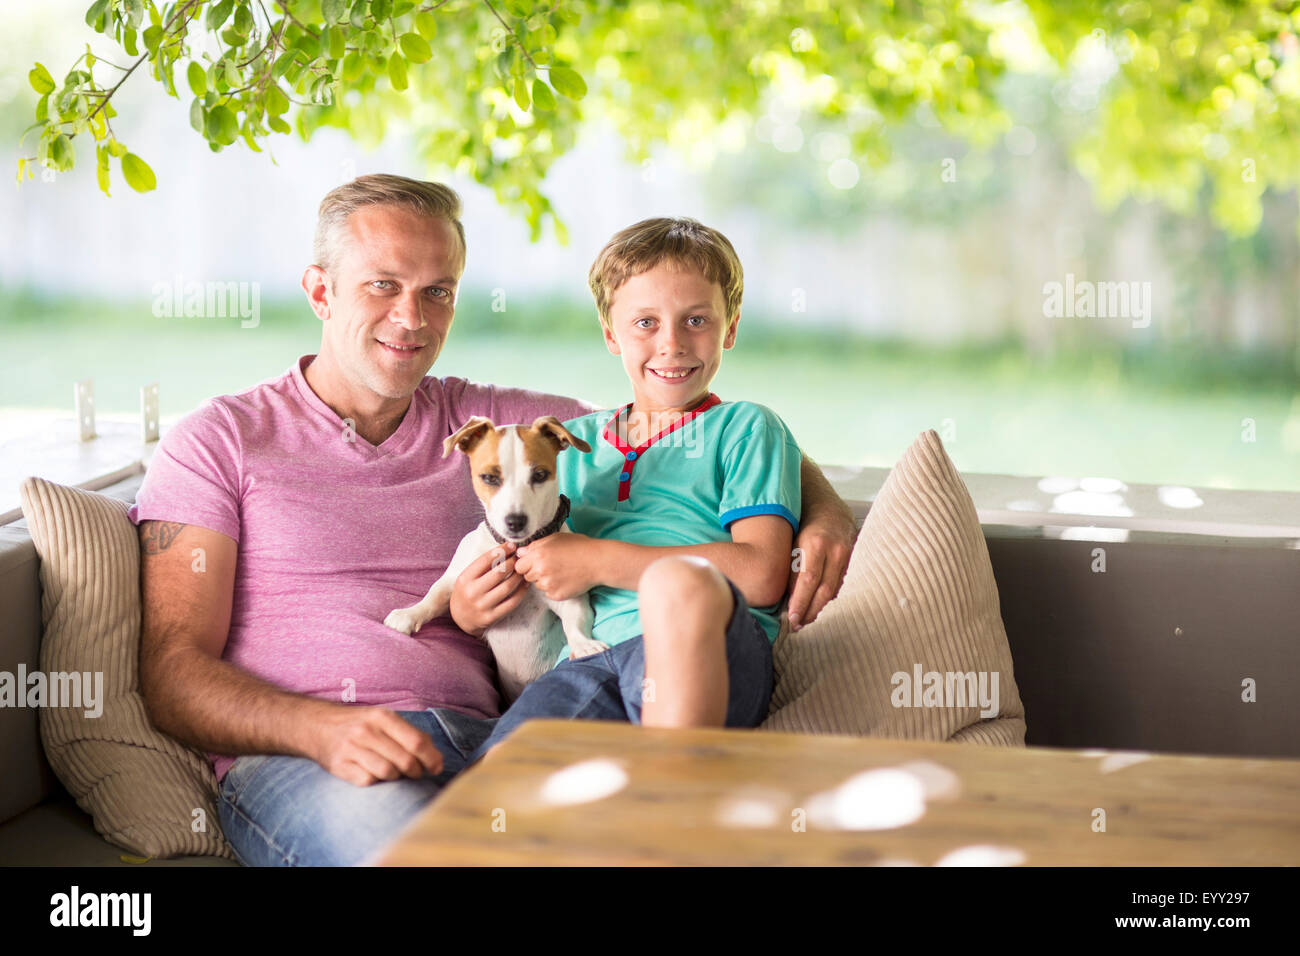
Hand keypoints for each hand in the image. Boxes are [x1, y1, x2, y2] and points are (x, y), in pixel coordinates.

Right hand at [310, 704, 443, 785]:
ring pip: (388, 772)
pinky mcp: (339, 765)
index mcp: (382, 716)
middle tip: (416, 773)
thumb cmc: (361, 725)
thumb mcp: (384, 719)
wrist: (318, 726)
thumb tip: (437, 759)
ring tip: (396, 774)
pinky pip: (367, 781)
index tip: (437, 768)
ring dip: (397, 778)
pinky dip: (376, 781)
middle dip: (416, 771)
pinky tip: (375, 775)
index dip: (431, 759)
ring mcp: (351, 748)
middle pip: (405, 760)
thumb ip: (411, 735)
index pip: (416, 742)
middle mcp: (366, 730)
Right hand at [449, 543, 529, 637]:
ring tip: (523, 569)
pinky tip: (525, 584)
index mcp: (465, 579)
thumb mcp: (467, 577)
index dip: (501, 550)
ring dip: (519, 575)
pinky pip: (512, 602)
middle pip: (499, 572)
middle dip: (512, 561)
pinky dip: (521, 591)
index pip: (485, 560)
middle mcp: (472, 592)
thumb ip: (481, 566)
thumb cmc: (466, 592)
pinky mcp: (491, 617)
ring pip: (508, 586)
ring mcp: (482, 606)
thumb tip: (503, 549)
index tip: (511, 545)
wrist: (460, 618)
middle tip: (519, 556)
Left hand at [514, 534, 597, 600]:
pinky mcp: (556, 595)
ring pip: (538, 585)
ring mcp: (548, 585)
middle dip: (535, 572)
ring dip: (545, 580)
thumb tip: (520, 552)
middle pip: (527, 577)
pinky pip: (548, 593)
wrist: (597, 562)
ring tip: (560, 572)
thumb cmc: (579, 547)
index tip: (534, 563)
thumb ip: (535, 545)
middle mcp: (540, 571)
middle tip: (551, 566)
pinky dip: (554, 588)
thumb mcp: (556, 538)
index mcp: (537, 555)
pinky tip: (565, 579)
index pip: (518, 566)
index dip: (526, 564)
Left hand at [786, 513, 855, 630]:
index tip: (792, 619)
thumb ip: (792, 570)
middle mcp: (835, 551)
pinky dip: (830, 599)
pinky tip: (820, 608)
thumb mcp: (792, 543)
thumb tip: (788, 600)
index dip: (801, 603)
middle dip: (811, 611)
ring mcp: (847, 556)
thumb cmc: (804, 527)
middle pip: (824, 590)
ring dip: (821, 609)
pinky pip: (842, 585)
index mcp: (815, 544)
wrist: (830, 510)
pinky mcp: (854, 562)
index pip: (808, 581)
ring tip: (807, 621)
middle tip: (798, 625)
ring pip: (835, 591)